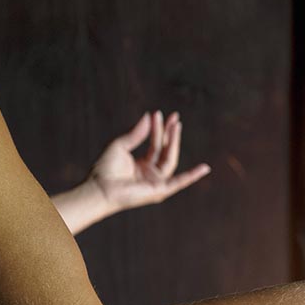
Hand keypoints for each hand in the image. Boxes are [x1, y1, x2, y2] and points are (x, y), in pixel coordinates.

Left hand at [88, 110, 210, 212]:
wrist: (99, 188)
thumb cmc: (104, 170)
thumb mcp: (120, 145)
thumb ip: (136, 133)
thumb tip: (148, 116)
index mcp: (141, 165)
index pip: (155, 145)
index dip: (158, 129)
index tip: (158, 114)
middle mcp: (151, 174)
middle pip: (166, 151)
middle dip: (170, 134)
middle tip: (175, 116)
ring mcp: (156, 182)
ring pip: (171, 160)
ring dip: (175, 142)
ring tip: (176, 124)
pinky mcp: (159, 191)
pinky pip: (179, 182)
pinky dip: (192, 176)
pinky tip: (204, 168)